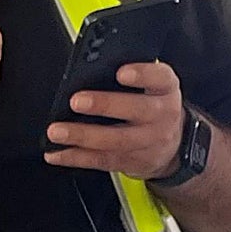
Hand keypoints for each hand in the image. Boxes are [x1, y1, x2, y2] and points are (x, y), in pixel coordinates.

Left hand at [44, 60, 184, 178]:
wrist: (173, 145)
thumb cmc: (154, 106)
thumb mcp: (154, 86)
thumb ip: (132, 77)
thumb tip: (91, 70)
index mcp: (166, 90)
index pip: (160, 78)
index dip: (142, 74)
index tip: (121, 72)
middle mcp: (162, 115)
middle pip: (138, 110)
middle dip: (105, 105)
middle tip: (77, 101)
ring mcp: (149, 141)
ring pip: (116, 140)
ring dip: (83, 136)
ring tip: (57, 131)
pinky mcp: (133, 161)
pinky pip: (103, 161)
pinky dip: (76, 157)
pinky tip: (57, 153)